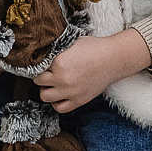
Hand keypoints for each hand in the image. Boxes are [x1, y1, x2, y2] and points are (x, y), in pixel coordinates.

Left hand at [37, 30, 151, 113]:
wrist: (114, 59)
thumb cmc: (94, 48)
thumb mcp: (70, 43)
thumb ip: (55, 50)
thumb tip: (40, 52)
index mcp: (59, 62)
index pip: (37, 66)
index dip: (39, 63)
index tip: (43, 62)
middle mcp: (62, 79)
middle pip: (38, 81)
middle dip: (41, 75)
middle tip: (47, 71)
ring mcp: (70, 92)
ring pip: (44, 96)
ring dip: (46, 89)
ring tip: (52, 83)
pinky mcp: (78, 100)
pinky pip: (59, 108)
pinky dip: (56, 102)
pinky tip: (60, 94)